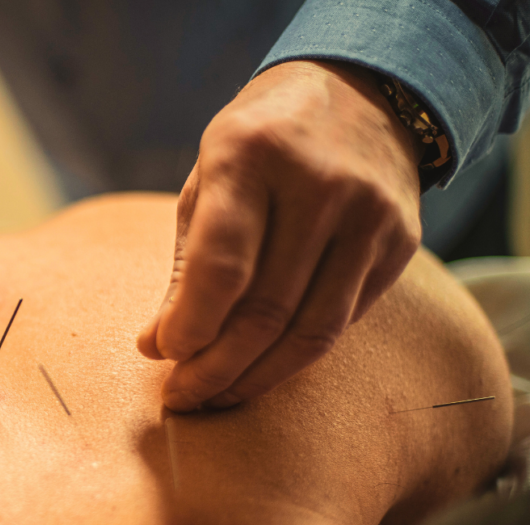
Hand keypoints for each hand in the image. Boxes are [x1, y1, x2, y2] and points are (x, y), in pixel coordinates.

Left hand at [137, 60, 422, 411]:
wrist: (362, 92)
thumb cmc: (260, 145)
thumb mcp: (208, 179)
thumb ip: (185, 264)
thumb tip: (157, 348)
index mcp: (251, 156)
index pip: (221, 267)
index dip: (189, 328)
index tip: (162, 357)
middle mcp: (320, 184)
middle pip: (266, 311)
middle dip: (216, 369)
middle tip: (182, 397)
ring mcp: (370, 216)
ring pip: (312, 332)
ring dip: (256, 378)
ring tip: (216, 396)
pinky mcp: (402, 244)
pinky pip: (342, 322)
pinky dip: (295, 355)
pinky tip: (260, 368)